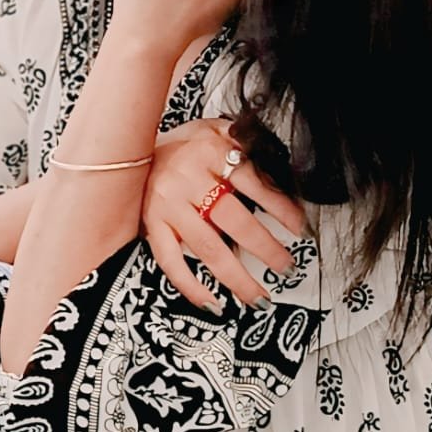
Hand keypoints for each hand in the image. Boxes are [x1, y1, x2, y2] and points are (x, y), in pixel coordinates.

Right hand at [142, 118, 308, 312]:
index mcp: (210, 152)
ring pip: (208, 249)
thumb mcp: (216, 128)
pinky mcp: (152, 226)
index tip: (299, 228)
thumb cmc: (182, 144)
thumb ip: (245, 141)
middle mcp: (188, 180)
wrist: (131, 147)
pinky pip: (171, 263)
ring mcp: (169, 206)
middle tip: (286, 267)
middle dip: (266, 249)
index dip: (281, 208)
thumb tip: (282, 166)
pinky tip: (212, 302)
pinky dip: (191, 287)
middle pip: (234, 221)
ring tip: (259, 296)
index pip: (254, 183)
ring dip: (237, 277)